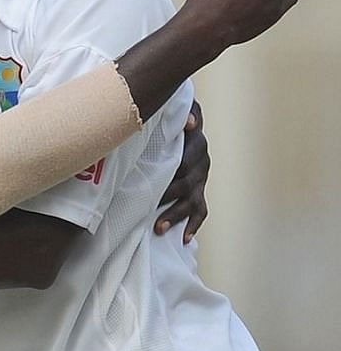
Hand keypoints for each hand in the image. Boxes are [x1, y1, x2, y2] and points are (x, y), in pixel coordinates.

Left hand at [155, 100, 208, 243]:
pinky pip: (200, 211)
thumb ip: (184, 113)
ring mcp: (201, 179)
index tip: (172, 161)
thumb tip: (191, 121)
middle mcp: (201, 162)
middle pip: (188, 182)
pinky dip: (193, 225)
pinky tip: (186, 239)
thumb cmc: (173, 119)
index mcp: (195, 143)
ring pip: (192, 201)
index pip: (189, 155)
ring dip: (176, 215)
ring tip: (159, 227)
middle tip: (151, 203)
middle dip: (170, 194)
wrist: (183, 125)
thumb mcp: (177, 111)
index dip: (181, 161)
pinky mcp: (198, 191)